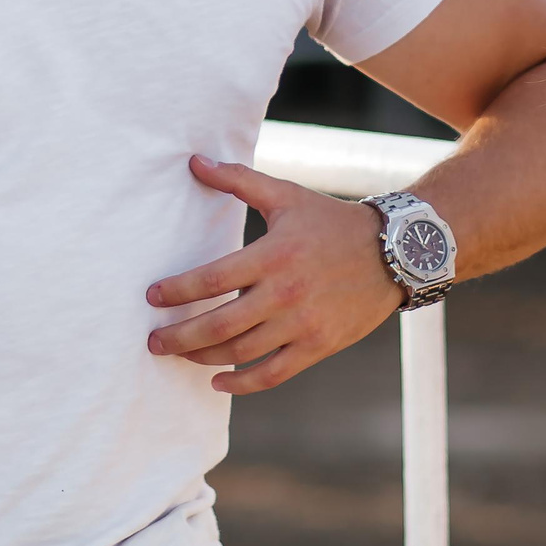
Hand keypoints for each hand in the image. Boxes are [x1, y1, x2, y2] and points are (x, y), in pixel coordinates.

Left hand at [145, 156, 401, 392]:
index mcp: (272, 255)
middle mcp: (285, 293)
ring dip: (202, 358)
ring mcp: (302, 324)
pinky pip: (272, 374)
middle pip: (218, 325)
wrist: (393, 252)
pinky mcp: (318, 346)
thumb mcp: (286, 195)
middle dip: (179, 336)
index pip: (210, 280)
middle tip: (153, 341)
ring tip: (180, 354)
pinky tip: (217, 382)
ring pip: (240, 353)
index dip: (176, 292)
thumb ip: (238, 180)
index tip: (152, 298)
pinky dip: (242, 384)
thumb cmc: (332, 221)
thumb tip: (194, 162)